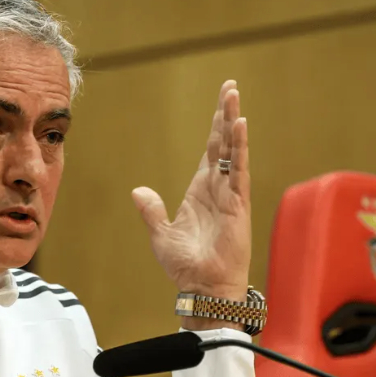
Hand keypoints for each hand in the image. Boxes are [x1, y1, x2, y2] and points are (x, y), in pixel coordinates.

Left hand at [132, 80, 249, 329]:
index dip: (214, 128)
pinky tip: (240, 126)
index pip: (209, 152)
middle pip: (222, 144)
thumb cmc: (185, 265)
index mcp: (200, 192)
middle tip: (230, 87)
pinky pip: (237, 170)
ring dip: (232, 122)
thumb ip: (152, 211)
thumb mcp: (161, 234)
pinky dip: (239, 148)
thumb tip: (138, 190)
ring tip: (233, 96)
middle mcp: (217, 188)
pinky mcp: (237, 204)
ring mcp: (229, 194)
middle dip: (225, 115)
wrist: (201, 287)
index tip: (220, 104)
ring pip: (232, 150)